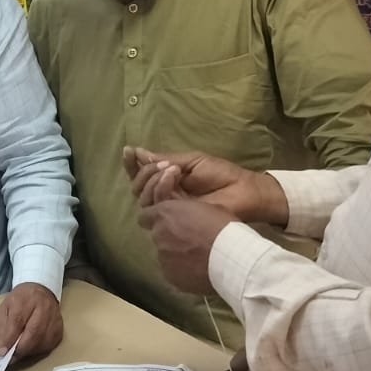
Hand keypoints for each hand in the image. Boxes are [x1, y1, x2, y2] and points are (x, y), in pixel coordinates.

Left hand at [0, 283, 62, 359]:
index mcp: (25, 299)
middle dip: (19, 349)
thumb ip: (1, 329)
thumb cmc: (20, 301)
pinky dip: (36, 351)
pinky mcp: (59, 330)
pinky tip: (29, 348)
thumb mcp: (4, 309)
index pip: (17, 321)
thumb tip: (0, 350)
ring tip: (17, 352)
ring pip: (41, 343)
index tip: (0, 352)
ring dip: (27, 352)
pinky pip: (48, 346)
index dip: (9, 339)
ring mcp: (54, 319)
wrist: (41, 292)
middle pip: (33, 334)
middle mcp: (43, 308)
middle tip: (9, 358)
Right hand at [124, 146, 288, 225]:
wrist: (243, 192)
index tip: (128, 151)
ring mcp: (169, 207)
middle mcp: (165, 194)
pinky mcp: (175, 218)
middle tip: (162, 165)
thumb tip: (139, 153)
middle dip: (143, 172)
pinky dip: (160, 187)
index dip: (132, 164)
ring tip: (171, 171)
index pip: (142, 173)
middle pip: (137, 186)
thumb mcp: (192, 161)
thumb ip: (165, 160)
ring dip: (152, 179)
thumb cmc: (222, 174)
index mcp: (168, 180)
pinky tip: (172, 176)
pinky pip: (156, 205)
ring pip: (143, 196)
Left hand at [139, 198, 235, 295]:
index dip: (155, 220)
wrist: (232, 258)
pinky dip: (182, 271)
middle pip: (157, 236)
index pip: (145, 216)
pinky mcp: (170, 277)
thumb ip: (187, 211)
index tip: (167, 223)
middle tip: (190, 242)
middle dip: (169, 238)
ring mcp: (163, 258)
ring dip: (176, 256)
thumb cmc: (224, 228)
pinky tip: (198, 271)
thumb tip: (186, 216)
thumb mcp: (207, 208)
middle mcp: (158, 235)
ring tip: (197, 259)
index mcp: (165, 214)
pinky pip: (172, 272)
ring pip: (165, 255)